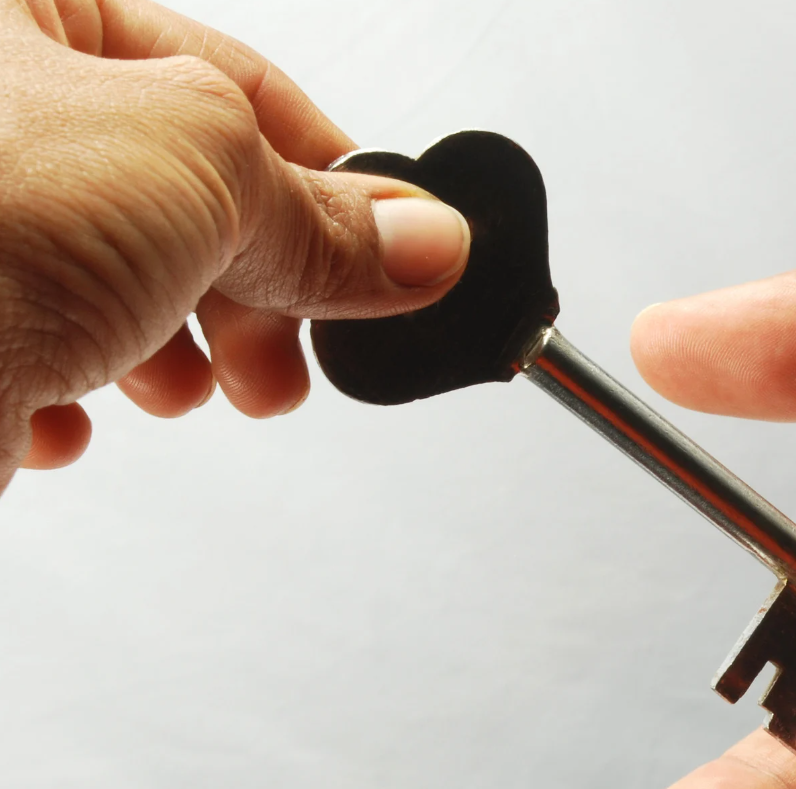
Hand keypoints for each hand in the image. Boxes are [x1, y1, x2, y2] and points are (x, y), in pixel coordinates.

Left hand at [0, 0, 469, 482]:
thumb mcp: (195, 171)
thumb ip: (322, 211)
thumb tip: (425, 239)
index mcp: (16, 4)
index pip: (223, 74)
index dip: (330, 172)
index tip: (394, 250)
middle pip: (170, 182)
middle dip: (247, 284)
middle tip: (291, 354)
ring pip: (105, 267)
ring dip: (167, 344)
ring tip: (189, 395)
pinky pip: (22, 331)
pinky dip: (65, 382)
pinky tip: (62, 412)